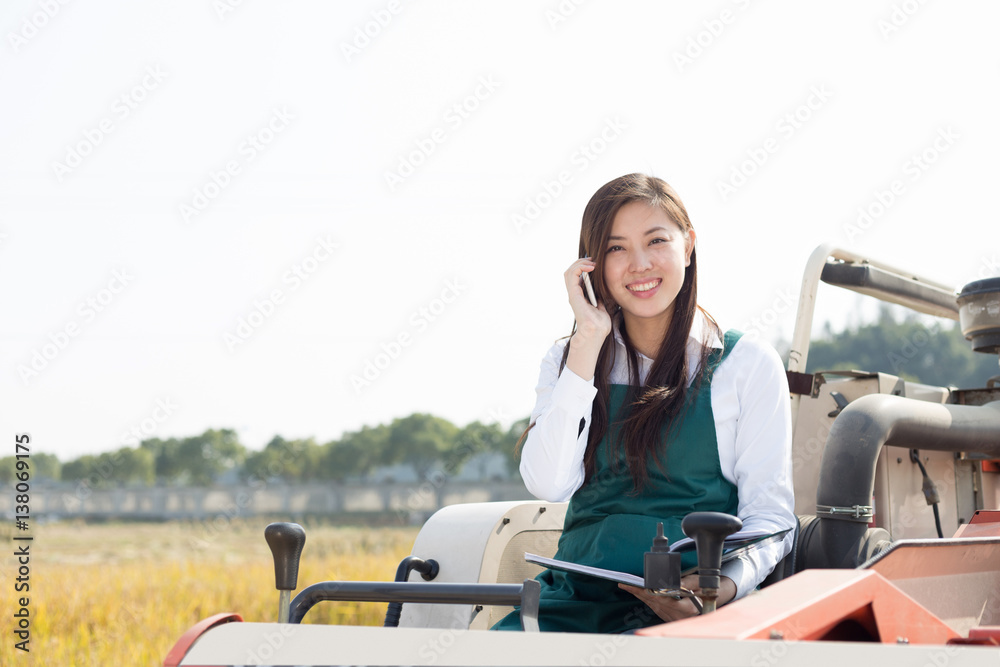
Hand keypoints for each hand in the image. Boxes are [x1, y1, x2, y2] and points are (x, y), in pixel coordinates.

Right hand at [563, 258, 611, 342]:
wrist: (596, 333)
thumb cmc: (599, 324)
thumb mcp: (602, 305)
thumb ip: (599, 297)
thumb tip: (603, 288)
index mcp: (580, 296)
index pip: (576, 276)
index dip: (583, 266)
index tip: (595, 263)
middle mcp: (574, 294)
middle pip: (570, 271)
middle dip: (581, 262)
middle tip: (592, 259)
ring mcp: (573, 295)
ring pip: (569, 271)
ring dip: (580, 263)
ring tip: (591, 262)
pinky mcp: (574, 295)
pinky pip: (572, 276)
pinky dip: (580, 268)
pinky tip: (590, 267)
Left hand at [618, 574, 736, 623]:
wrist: (717, 598)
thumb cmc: (709, 588)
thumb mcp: (699, 582)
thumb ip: (685, 582)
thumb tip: (671, 582)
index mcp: (687, 608)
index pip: (663, 599)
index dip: (648, 592)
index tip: (636, 585)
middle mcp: (680, 616)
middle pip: (655, 603)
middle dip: (639, 593)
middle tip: (625, 584)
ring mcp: (675, 618)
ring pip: (654, 606)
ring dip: (641, 596)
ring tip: (627, 586)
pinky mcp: (672, 617)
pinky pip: (657, 609)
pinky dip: (648, 600)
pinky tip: (639, 593)